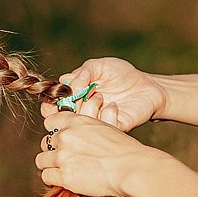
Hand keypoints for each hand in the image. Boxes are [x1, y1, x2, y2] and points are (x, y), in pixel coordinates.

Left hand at [36, 109, 160, 196]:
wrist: (132, 167)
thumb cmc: (126, 150)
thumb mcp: (106, 129)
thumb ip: (89, 132)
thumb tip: (84, 135)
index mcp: (77, 121)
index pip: (51, 121)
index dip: (55, 132)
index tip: (61, 141)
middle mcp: (66, 136)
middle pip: (45, 142)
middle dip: (53, 151)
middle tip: (64, 160)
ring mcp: (63, 156)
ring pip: (42, 160)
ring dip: (51, 167)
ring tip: (63, 172)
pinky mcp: (64, 175)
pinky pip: (46, 176)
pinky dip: (53, 180)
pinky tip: (64, 181)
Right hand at [47, 57, 166, 131]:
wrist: (147, 86)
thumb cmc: (121, 74)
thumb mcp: (98, 66)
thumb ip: (82, 72)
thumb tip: (69, 84)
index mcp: (73, 98)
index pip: (50, 106)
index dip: (51, 101)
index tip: (62, 92)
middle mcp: (80, 114)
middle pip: (57, 121)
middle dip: (63, 109)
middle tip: (77, 97)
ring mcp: (94, 124)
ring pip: (77, 126)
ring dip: (86, 108)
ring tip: (101, 96)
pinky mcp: (110, 130)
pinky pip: (99, 129)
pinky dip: (104, 115)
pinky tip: (114, 105)